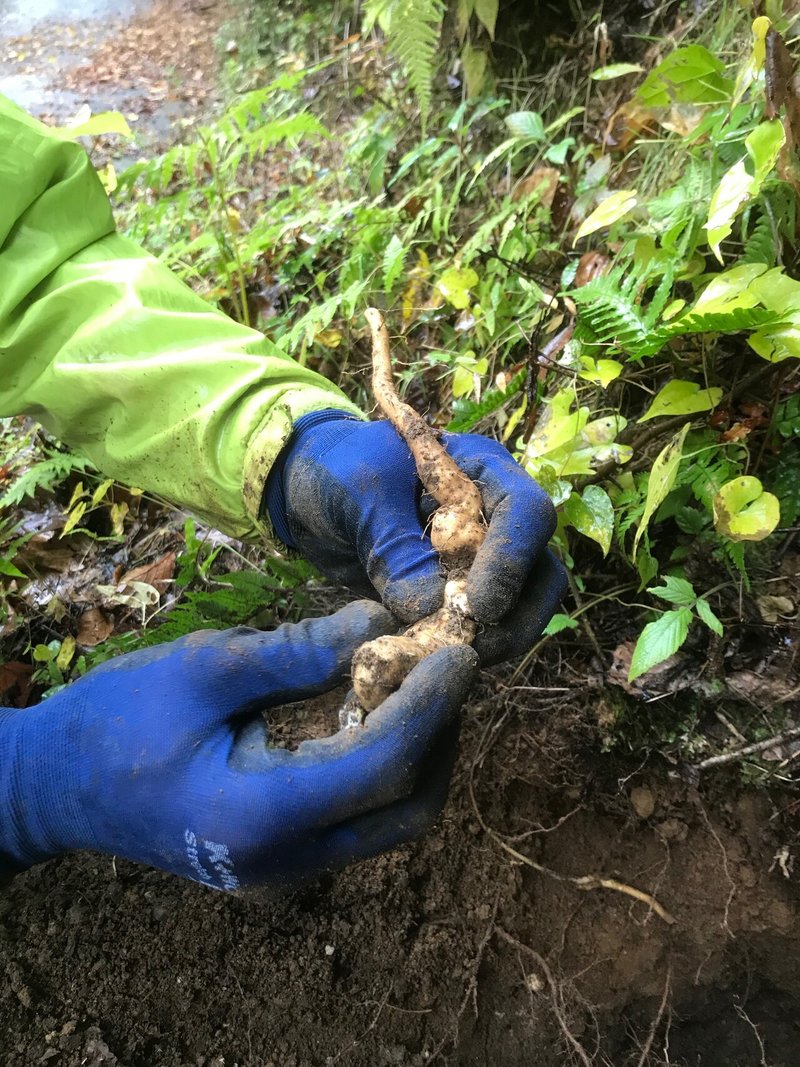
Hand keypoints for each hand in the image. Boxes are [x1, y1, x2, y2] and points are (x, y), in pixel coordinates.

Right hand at [0, 601, 477, 887]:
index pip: (383, 764)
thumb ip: (296, 651)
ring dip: (419, 751)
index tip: (458, 651)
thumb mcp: (203, 669)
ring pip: (391, 818)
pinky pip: (359, 815)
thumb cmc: (115, 720)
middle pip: (407, 808)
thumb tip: (377, 623)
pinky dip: (385, 764)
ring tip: (422, 680)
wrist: (53, 787)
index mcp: (263, 815)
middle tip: (447, 665)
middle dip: (440, 735)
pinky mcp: (280, 852)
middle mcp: (286, 857)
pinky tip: (379, 708)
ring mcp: (284, 864)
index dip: (431, 705)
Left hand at [264, 410, 566, 661]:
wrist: (306, 490)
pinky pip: (483, 628)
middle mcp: (495, 515)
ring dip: (498, 640)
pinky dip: (464, 647)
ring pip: (522, 607)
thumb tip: (430, 608)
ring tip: (449, 657)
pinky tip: (430, 659)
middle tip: (472, 648)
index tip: (478, 608)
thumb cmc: (336, 470)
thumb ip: (395, 546)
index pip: (526, 513)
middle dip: (516, 615)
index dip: (511, 562)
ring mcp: (481, 558)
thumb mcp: (359, 495)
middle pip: (540, 570)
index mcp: (482, 470)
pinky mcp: (458, 595)